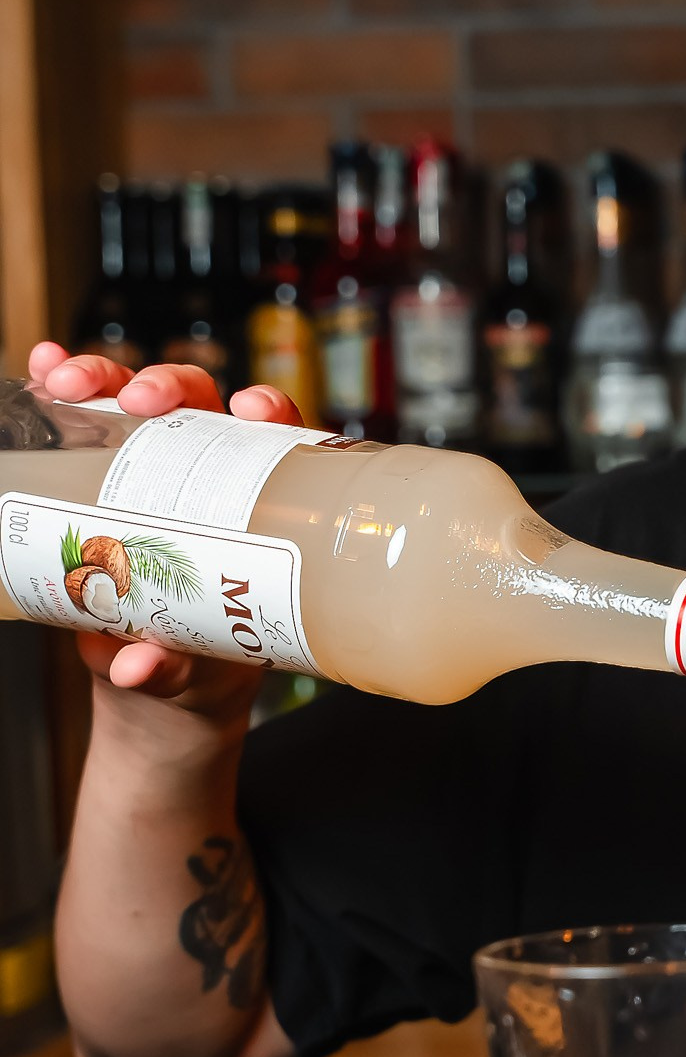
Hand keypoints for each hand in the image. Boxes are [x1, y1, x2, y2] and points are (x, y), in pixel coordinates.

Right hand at [29, 341, 303, 712]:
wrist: (157, 684)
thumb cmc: (205, 665)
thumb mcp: (194, 669)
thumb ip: (171, 667)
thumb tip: (136, 667)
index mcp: (258, 508)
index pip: (276, 441)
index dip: (270, 411)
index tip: (250, 410)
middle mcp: (208, 477)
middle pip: (199, 405)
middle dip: (167, 384)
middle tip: (138, 398)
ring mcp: (151, 473)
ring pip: (133, 403)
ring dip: (100, 377)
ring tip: (64, 379)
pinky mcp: (99, 482)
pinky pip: (80, 425)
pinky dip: (57, 391)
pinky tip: (38, 373)